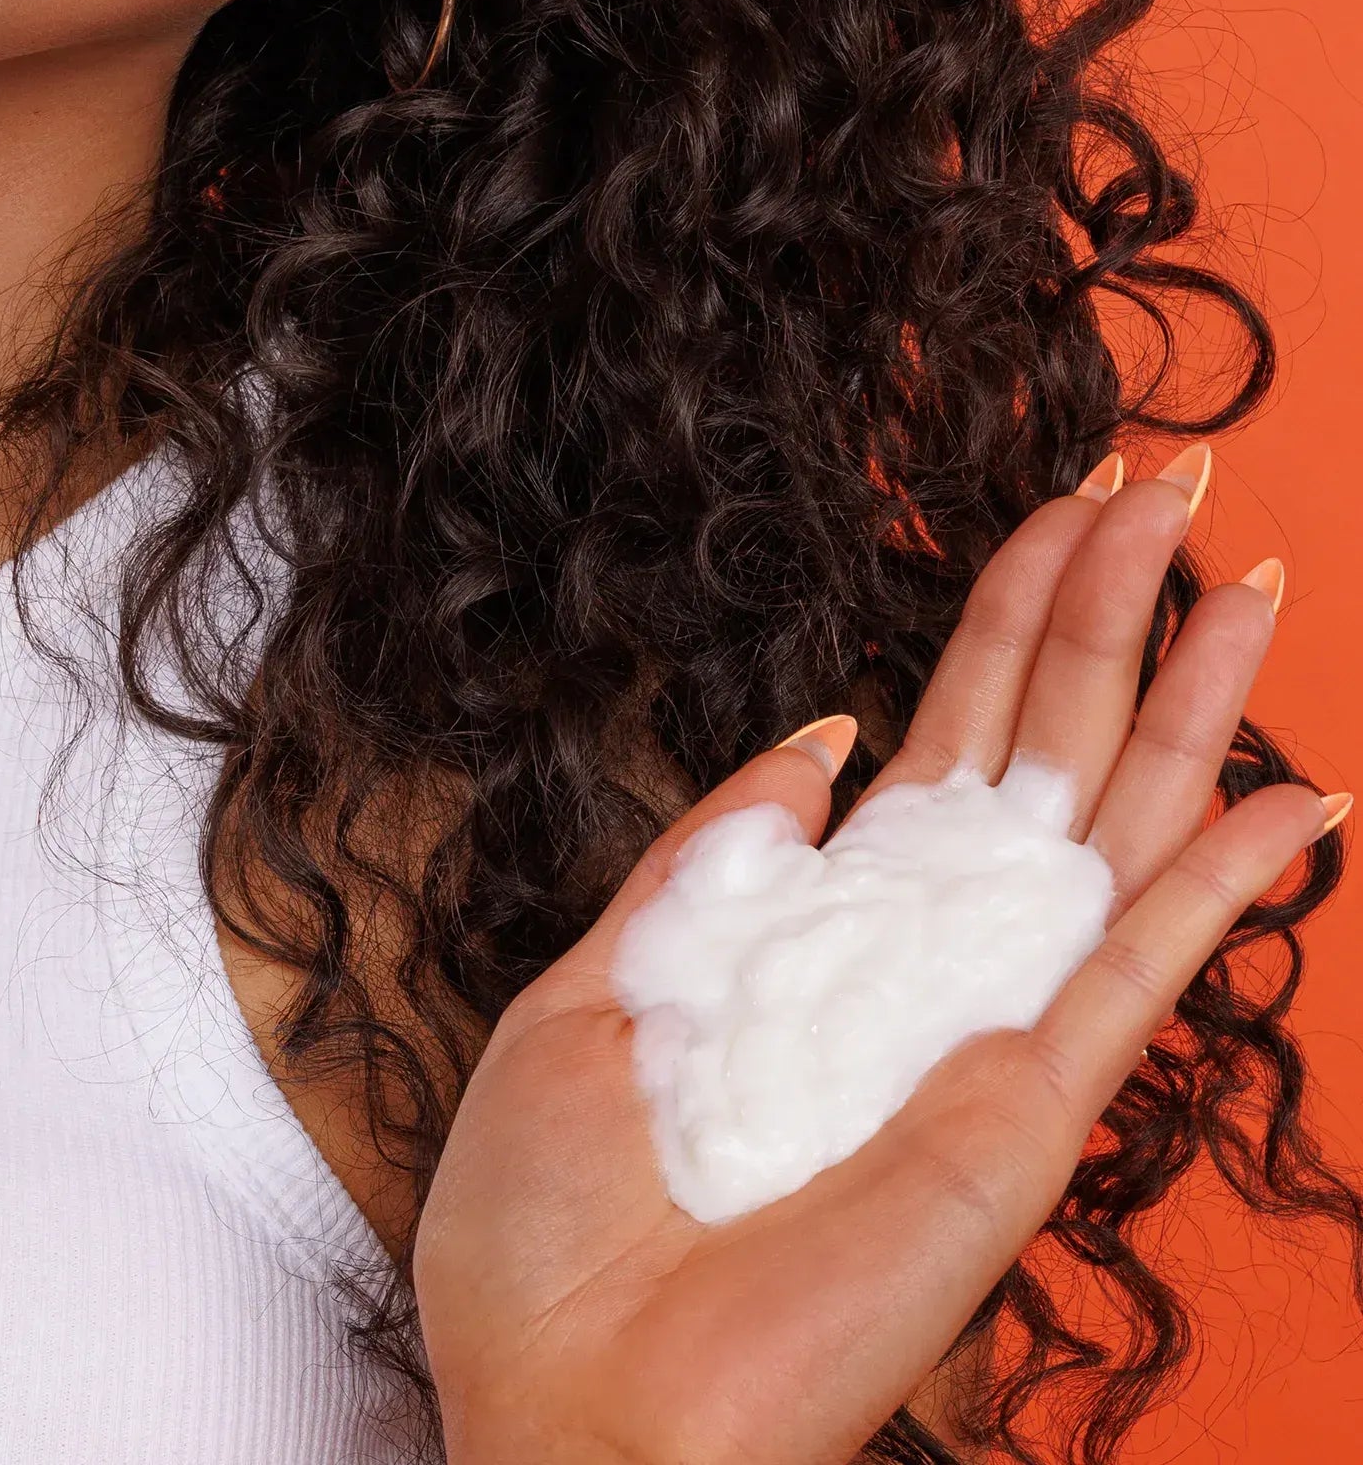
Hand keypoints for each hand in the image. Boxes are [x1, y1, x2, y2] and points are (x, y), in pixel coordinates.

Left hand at [413, 453, 1332, 1464]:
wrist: (570, 1398)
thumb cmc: (560, 1228)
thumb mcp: (599, 988)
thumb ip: (714, 858)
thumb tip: (818, 738)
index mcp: (820, 933)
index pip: (941, 737)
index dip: (1000, 614)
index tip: (1059, 507)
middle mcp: (923, 963)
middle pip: (1041, 743)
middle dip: (1106, 606)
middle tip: (1165, 475)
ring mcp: (985, 1026)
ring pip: (1117, 821)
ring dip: (1190, 694)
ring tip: (1249, 564)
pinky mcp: (1020, 1107)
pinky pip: (1141, 968)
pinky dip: (1225, 878)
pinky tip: (1303, 793)